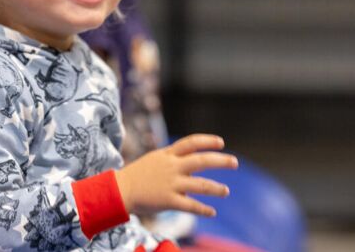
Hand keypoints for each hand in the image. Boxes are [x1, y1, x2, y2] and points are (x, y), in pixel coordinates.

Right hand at [114, 134, 238, 216]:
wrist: (119, 190)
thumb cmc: (138, 174)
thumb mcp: (154, 158)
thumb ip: (172, 158)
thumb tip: (190, 159)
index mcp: (167, 155)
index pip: (191, 142)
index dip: (207, 141)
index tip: (221, 142)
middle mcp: (171, 167)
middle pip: (201, 160)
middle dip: (220, 161)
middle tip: (235, 162)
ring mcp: (171, 184)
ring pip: (200, 185)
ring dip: (216, 188)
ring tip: (226, 191)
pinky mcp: (169, 201)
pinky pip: (191, 206)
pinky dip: (203, 209)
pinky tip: (212, 212)